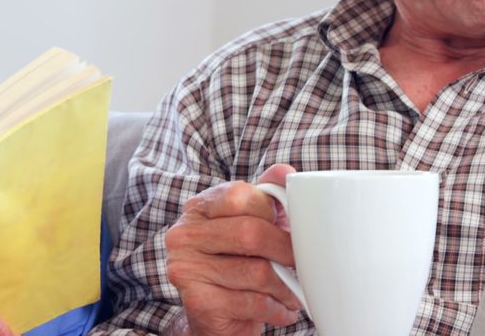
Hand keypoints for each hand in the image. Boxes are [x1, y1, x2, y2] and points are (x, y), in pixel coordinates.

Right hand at [164, 164, 301, 335]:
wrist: (212, 313)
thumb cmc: (236, 261)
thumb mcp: (250, 223)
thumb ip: (266, 195)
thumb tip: (287, 172)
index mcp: (198, 208)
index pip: (239, 195)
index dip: (270, 211)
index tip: (284, 227)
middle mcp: (184, 234)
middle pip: (250, 233)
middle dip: (285, 250)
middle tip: (300, 263)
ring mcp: (186, 268)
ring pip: (256, 271)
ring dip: (286, 286)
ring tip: (293, 292)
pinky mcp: (198, 301)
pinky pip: (253, 302)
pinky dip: (276, 308)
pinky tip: (280, 310)